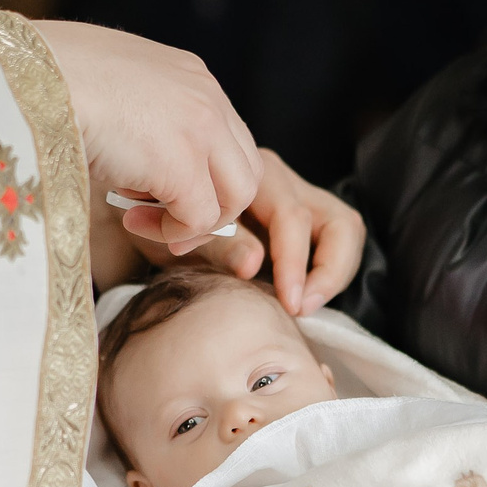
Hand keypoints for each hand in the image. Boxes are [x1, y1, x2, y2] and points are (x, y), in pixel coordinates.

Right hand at [35, 22, 259, 253]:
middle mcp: (206, 95)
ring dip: (198, 221)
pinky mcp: (183, 163)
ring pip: (238, 195)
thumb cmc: (43, 79)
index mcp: (188, 74)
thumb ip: (134, 113)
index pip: (225, 136)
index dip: (202, 173)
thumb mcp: (105, 86)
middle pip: (244, 167)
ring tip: (144, 224)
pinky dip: (173, 231)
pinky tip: (131, 223)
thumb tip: (128, 155)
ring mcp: (201, 127)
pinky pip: (201, 217)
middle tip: (161, 219)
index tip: (158, 191)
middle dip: (212, 202)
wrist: (27, 75)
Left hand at [147, 150, 365, 313]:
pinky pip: (335, 240)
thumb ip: (219, 247)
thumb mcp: (180, 236)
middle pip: (336, 221)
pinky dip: (328, 271)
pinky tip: (300, 296)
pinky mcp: (302, 219)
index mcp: (251, 176)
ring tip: (305, 306)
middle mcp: (280, 181)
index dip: (293, 263)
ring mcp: (295, 197)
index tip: (288, 303)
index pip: (292, 217)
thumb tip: (253, 265)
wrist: (142, 211)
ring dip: (333, 272)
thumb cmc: (158, 220)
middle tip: (299, 309)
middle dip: (326, 273)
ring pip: (345, 227)